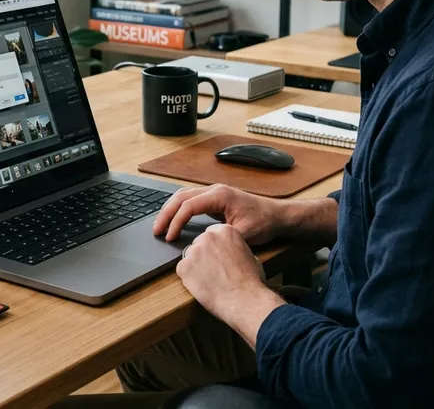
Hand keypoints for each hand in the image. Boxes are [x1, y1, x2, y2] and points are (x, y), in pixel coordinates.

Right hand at [154, 184, 282, 243]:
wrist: (277, 216)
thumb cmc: (263, 223)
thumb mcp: (243, 233)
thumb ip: (221, 236)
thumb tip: (200, 243)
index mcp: (220, 195)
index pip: (189, 206)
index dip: (176, 222)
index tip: (170, 237)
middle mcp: (214, 190)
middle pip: (181, 197)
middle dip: (166, 213)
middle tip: (156, 230)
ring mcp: (214, 193)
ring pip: (183, 196)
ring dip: (169, 210)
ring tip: (159, 226)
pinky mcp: (214, 199)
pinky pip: (190, 200)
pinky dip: (178, 209)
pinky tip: (173, 220)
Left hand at [176, 224, 285, 346]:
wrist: (243, 300)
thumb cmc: (251, 282)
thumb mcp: (251, 256)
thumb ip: (236, 249)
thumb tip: (231, 252)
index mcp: (225, 231)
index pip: (212, 234)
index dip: (215, 248)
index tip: (218, 257)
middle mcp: (208, 237)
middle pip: (199, 244)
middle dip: (204, 256)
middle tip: (213, 271)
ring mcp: (194, 251)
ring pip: (190, 257)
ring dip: (196, 266)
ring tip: (209, 281)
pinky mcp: (184, 267)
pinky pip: (182, 270)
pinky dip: (189, 279)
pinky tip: (202, 286)